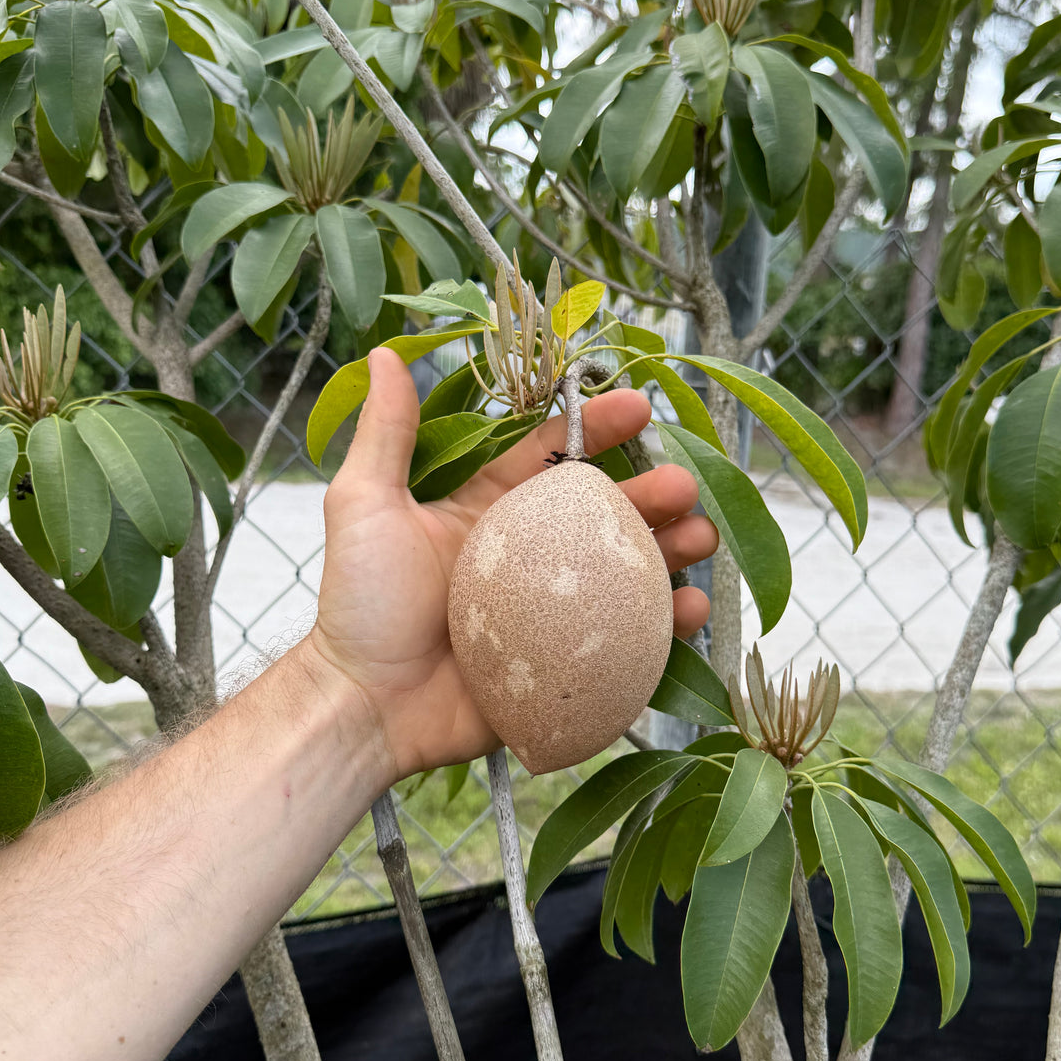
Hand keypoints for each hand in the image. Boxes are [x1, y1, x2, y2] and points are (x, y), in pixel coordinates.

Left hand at [305, 347, 718, 779]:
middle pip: (603, 516)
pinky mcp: (565, 667)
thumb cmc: (360, 606)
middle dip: (651, 494)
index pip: (552, 458)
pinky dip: (666, 626)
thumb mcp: (366, 507)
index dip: (596, 429)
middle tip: (684, 486)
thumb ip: (387, 434)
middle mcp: (526, 560)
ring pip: (626, 574)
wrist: (364, 707)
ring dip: (670, 552)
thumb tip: (384, 353)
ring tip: (700, 538)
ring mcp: (551, 614)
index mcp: (488, 515)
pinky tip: (691, 609)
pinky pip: (627, 643)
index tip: (640, 406)